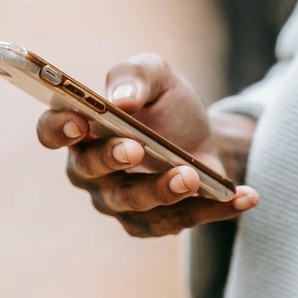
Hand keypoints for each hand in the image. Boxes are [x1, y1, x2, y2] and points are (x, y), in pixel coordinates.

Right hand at [36, 53, 258, 236]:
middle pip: (90, 171)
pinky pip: (179, 221)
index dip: (59, 129)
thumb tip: (121, 98)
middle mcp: (90, 170)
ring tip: (191, 175)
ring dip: (162, 191)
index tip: (79, 122)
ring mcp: (119, 201)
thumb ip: (135, 75)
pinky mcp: (153, 222)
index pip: (52, 131)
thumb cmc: (165, 104)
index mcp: (80, 127)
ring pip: (132, 204)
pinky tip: (245, 196)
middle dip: (111, 159)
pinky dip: (213, 209)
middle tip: (135, 148)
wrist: (200, 136)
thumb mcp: (156, 75)